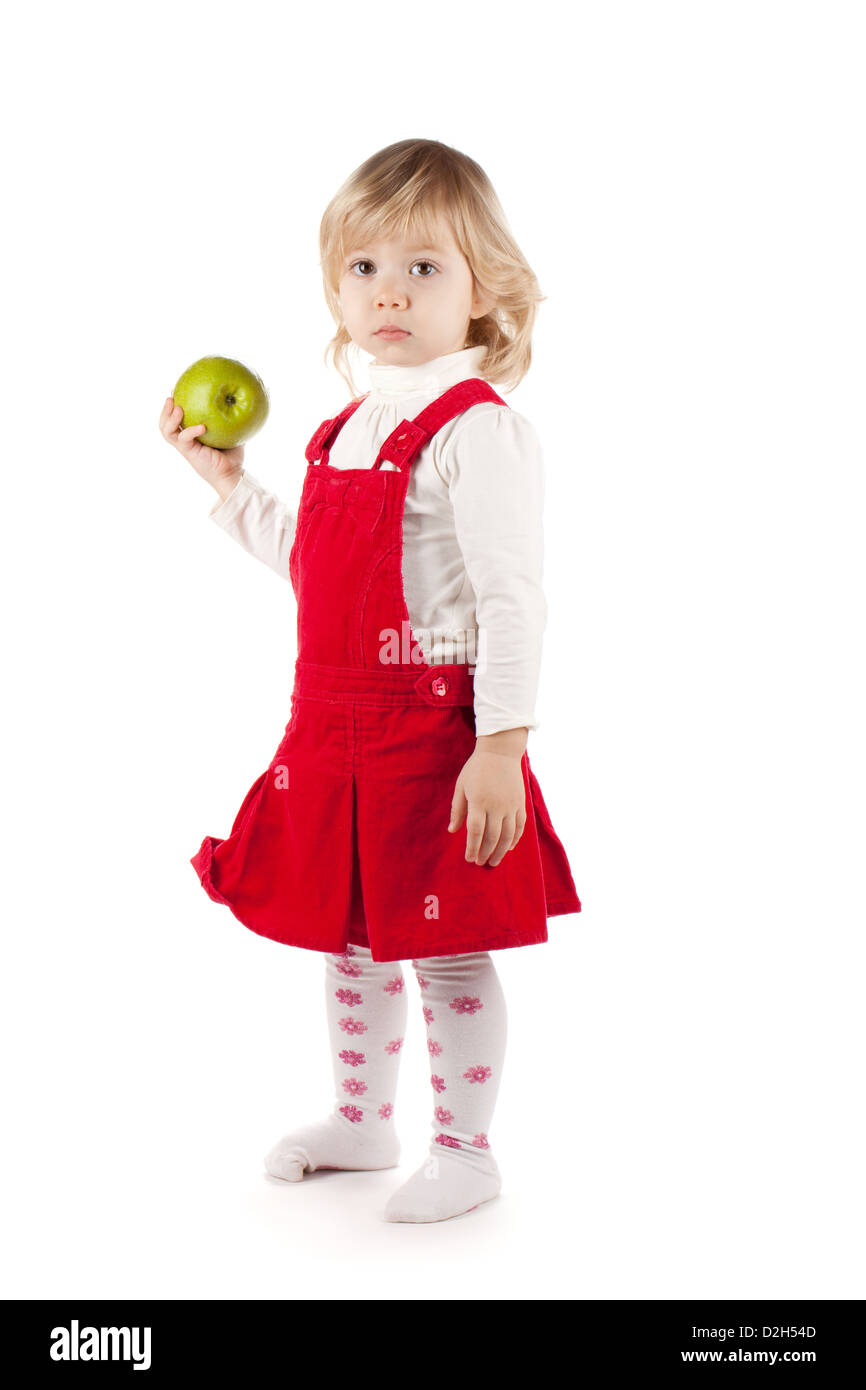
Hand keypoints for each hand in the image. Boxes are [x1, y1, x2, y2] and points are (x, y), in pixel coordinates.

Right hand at [159, 396, 244, 499]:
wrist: (232, 475)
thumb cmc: (232, 455)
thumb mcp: (231, 432)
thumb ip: (230, 418)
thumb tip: (237, 400)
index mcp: (190, 435)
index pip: (176, 419)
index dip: (172, 406)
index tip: (176, 389)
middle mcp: (185, 441)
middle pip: (164, 425)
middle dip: (165, 410)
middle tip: (171, 397)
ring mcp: (186, 448)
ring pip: (167, 432)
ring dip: (169, 419)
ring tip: (178, 407)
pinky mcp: (190, 454)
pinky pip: (184, 440)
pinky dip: (191, 431)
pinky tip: (202, 426)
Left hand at [448, 741, 527, 865]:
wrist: (501, 752)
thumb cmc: (476, 768)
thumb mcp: (461, 786)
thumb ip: (457, 810)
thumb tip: (452, 831)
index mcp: (479, 801)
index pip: (475, 831)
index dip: (472, 847)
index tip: (469, 858)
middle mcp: (496, 805)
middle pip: (492, 837)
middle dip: (485, 853)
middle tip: (480, 863)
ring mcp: (511, 805)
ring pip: (507, 835)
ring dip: (500, 851)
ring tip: (494, 861)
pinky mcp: (520, 803)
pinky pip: (520, 826)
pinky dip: (515, 840)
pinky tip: (509, 848)